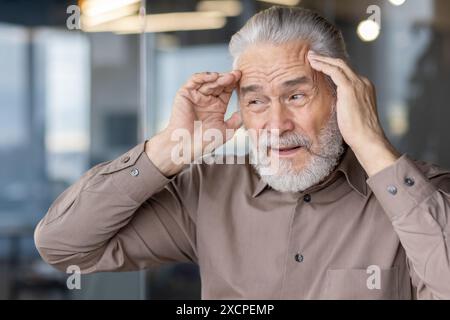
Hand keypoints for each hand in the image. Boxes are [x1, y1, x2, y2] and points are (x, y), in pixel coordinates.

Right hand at [146, 71, 241, 175]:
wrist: (187, 145)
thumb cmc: (205, 141)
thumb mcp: (226, 131)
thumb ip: (236, 121)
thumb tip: (244, 113)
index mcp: (217, 106)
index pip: (227, 91)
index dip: (234, 84)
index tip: (243, 79)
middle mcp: (207, 99)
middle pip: (219, 84)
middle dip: (228, 79)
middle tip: (237, 75)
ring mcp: (196, 95)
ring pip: (208, 81)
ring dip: (219, 78)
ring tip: (229, 77)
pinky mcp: (185, 93)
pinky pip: (194, 81)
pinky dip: (204, 76)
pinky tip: (214, 77)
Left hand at [307, 51, 399, 175]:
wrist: (368, 138)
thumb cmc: (359, 133)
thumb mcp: (352, 114)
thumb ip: (346, 105)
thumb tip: (336, 106)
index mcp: (365, 88)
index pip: (347, 73)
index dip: (333, 67)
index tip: (321, 65)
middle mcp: (363, 83)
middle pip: (343, 65)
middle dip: (326, 58)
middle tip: (313, 55)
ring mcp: (358, 84)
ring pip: (338, 65)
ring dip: (322, 59)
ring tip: (310, 56)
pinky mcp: (350, 88)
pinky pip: (334, 71)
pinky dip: (323, 65)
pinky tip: (313, 64)